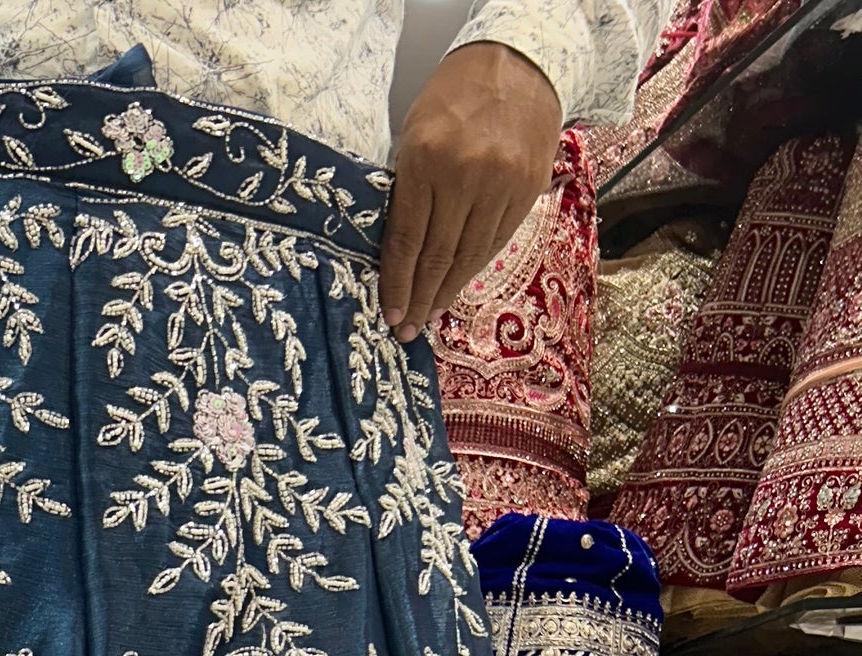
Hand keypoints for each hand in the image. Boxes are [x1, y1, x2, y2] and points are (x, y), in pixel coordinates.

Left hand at [379, 43, 561, 342]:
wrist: (518, 65)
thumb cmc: (455, 99)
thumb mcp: (415, 133)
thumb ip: (407, 189)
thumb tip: (395, 253)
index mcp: (425, 159)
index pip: (406, 238)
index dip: (396, 283)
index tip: (389, 314)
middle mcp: (465, 174)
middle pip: (437, 255)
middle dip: (419, 299)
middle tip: (407, 330)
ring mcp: (501, 183)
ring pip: (469, 255)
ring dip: (446, 291)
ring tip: (429, 314)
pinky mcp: (527, 189)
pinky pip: (495, 242)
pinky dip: (474, 268)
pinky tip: (457, 285)